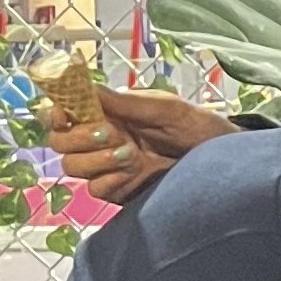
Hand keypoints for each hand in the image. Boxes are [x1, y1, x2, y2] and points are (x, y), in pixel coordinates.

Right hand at [41, 86, 237, 203]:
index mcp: (108, 114)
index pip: (63, 114)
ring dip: (95, 159)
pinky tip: (134, 172)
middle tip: (110, 133)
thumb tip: (87, 89)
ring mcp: (108, 167)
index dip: (54, 113)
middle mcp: (101, 140)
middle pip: (60, 143)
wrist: (226, 162)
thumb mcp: (166, 108)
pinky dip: (109, 180)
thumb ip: (127, 102)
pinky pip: (96, 189)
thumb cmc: (200, 128)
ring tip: (130, 153)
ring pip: (73, 166)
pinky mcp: (120, 190)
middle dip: (77, 138)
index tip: (62, 114)